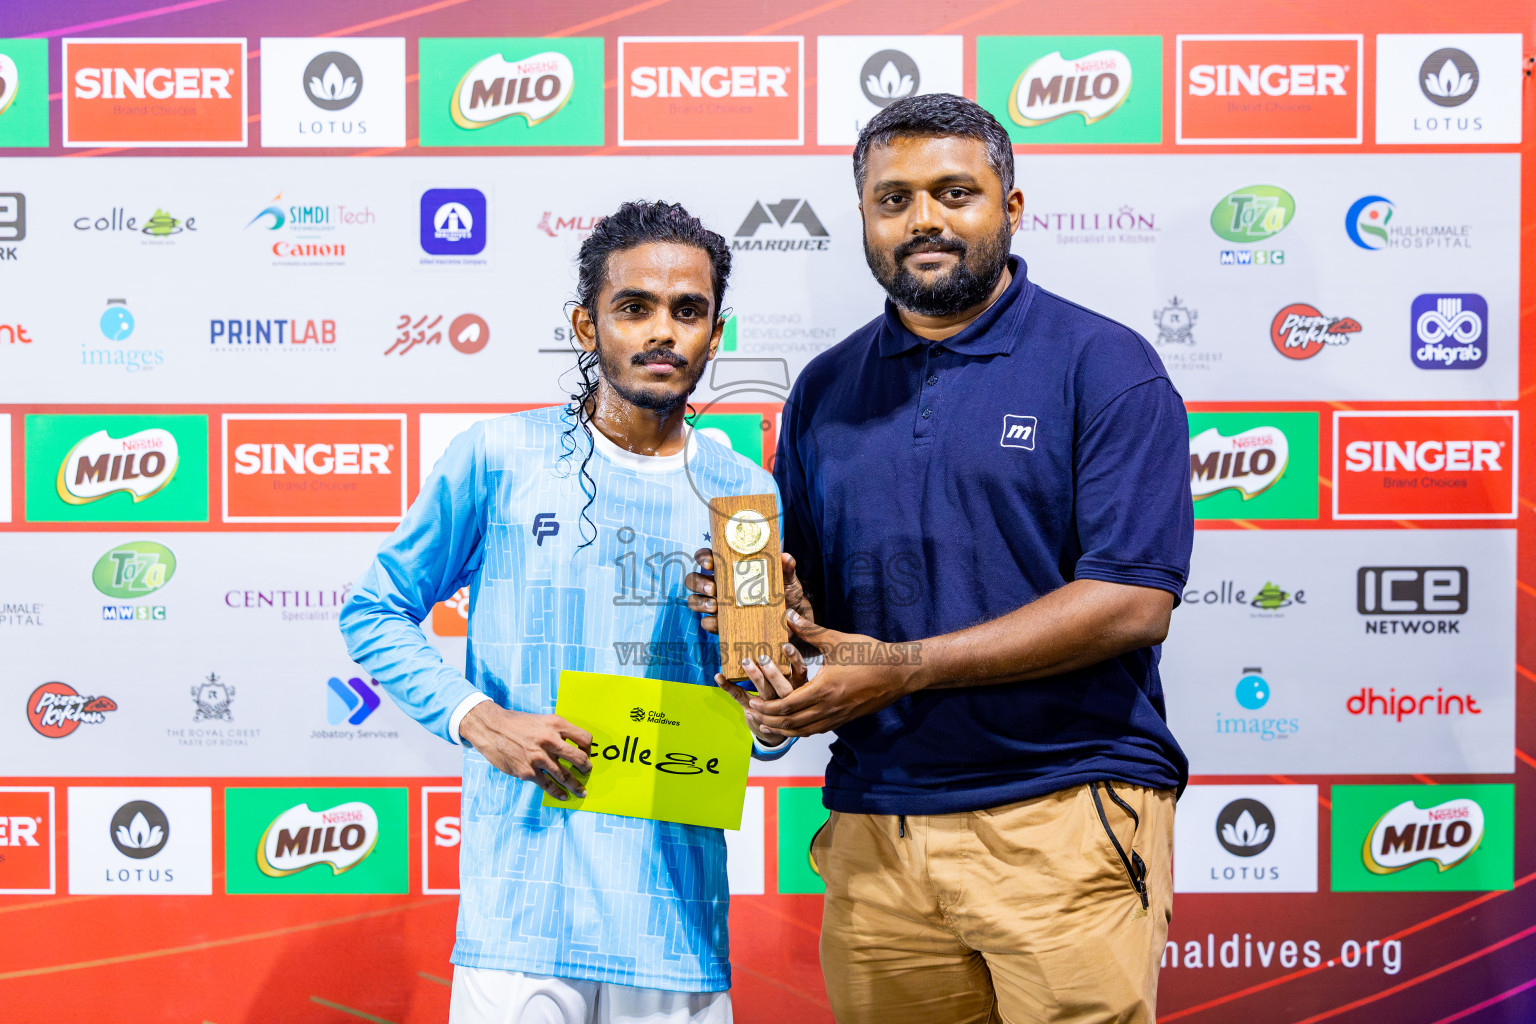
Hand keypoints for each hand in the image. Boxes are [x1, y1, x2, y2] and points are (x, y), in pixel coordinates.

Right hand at [457, 702, 591, 799]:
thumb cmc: (516, 723)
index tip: (586, 754)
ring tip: (581, 791)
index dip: (588, 749)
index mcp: (556, 724)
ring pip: (565, 776)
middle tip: (587, 773)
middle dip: (586, 768)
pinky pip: (547, 785)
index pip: (584, 739)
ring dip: (575, 786)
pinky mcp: (527, 771)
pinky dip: (557, 793)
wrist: (490, 728)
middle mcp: (550, 740)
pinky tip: (563, 796)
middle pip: (579, 758)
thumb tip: (571, 746)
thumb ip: (556, 731)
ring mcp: (538, 757)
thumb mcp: (541, 720)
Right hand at [686, 548, 815, 635]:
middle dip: (698, 582)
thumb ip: (786, 568)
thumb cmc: (784, 593)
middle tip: (713, 588)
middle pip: (694, 579)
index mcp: (730, 568)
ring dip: (700, 602)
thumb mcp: (787, 579)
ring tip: (715, 606)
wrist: (790, 619)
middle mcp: (719, 585)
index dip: (703, 557)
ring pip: (694, 600)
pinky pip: (706, 622)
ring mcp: (717, 604)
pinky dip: (710, 622)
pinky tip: (719, 622)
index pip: (708, 557)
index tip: (710, 563)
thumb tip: (785, 557)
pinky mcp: (721, 623)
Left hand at [715, 643, 810, 745]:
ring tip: (745, 662)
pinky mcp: (754, 711)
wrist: (775, 730)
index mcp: (798, 687)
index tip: (785, 646)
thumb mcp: (790, 683)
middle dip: (773, 673)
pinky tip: (719, 677)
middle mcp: (787, 697)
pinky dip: (729, 687)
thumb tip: (780, 635)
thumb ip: (786, 666)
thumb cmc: (783, 699)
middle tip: (763, 657)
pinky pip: (741, 697)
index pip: (800, 672)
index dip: (794, 659)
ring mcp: (771, 707)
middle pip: (783, 687)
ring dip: (755, 677)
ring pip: (765, 694)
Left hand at [747, 612, 920, 736]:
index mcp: (823, 690)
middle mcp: (829, 708)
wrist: (899, 672)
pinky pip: (818, 730)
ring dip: (784, 730)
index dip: (767, 707)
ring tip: (769, 726)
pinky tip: (796, 726)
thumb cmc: (870, 655)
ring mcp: (838, 716)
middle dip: (770, 721)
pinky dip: (802, 730)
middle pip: (792, 723)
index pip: (787, 706)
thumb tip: (789, 615)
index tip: (753, 703)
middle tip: (754, 716)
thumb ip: (810, 630)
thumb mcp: (837, 640)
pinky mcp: (846, 718)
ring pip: (805, 731)